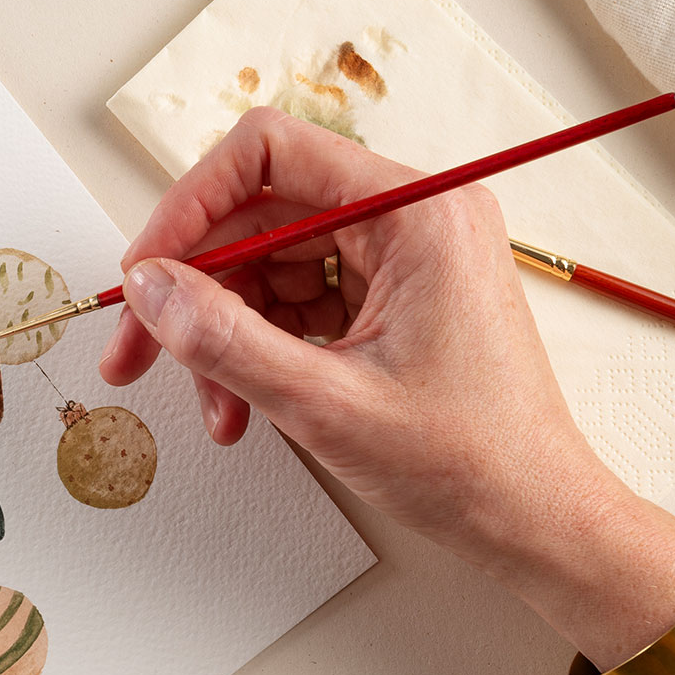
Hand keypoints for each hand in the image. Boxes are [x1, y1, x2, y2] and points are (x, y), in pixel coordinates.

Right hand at [98, 107, 674, 666]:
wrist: (538, 521)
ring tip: (215, 407)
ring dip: (223, 332)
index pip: (270, 153)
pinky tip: (245, 405)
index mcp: (417, 210)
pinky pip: (299, 298)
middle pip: (259, 214)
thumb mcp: (326, 402)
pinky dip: (260, 348)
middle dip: (193, 287)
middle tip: (137, 349)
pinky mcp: (395, 297)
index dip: (190, 206)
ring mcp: (404, 256)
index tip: (147, 270)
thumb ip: (225, 338)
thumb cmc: (471, 462)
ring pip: (270, 263)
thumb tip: (149, 287)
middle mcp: (412, 215)